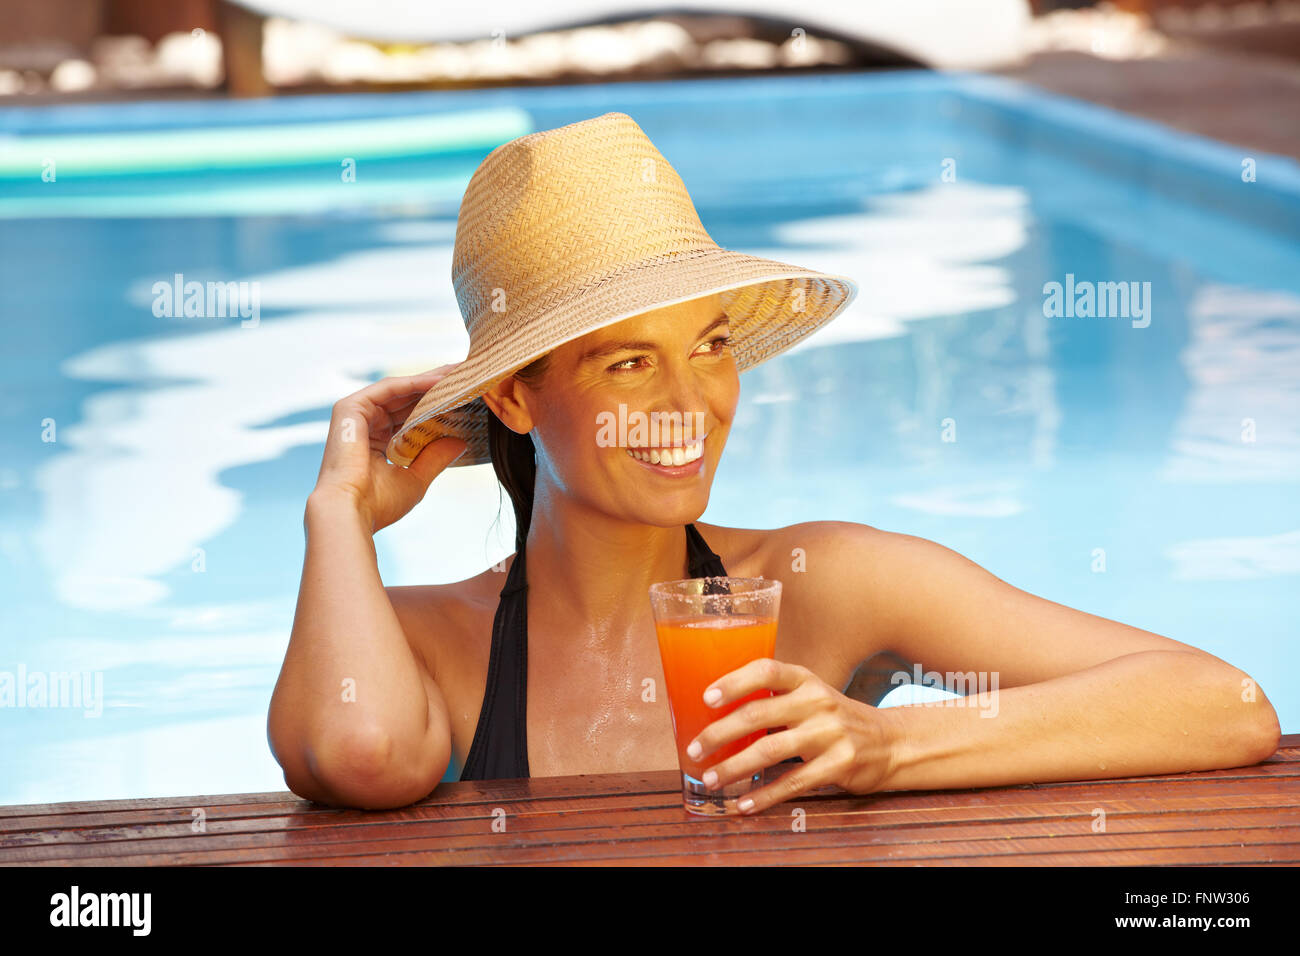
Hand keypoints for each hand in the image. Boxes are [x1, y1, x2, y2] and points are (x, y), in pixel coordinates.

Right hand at [312, 365, 468, 532]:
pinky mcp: (351, 407)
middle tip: (467, 376)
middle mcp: (365, 425)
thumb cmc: (378, 503)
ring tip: (460, 373)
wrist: (350, 512)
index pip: (410, 417)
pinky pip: (390, 388)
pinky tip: (441, 381)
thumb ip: (435, 457)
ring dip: (430, 381)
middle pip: (407, 399)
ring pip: (400, 390)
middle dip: (437, 387)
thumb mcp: (415, 477)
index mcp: (376, 443)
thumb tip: (460, 443)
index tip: (465, 398)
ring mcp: (356, 415)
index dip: (437, 406)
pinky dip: (416, 382)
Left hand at [686, 658, 898, 813]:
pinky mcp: (839, 764)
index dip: (734, 682)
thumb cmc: (833, 719)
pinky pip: (793, 782)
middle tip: (694, 748)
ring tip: (711, 778)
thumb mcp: (809, 697)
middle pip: (758, 713)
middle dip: (719, 733)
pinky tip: (744, 804)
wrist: (889, 742)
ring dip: (734, 767)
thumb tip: (716, 717)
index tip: (706, 698)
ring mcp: (830, 733)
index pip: (765, 671)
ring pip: (770, 750)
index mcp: (805, 680)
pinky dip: (765, 796)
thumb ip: (774, 701)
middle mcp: (817, 701)